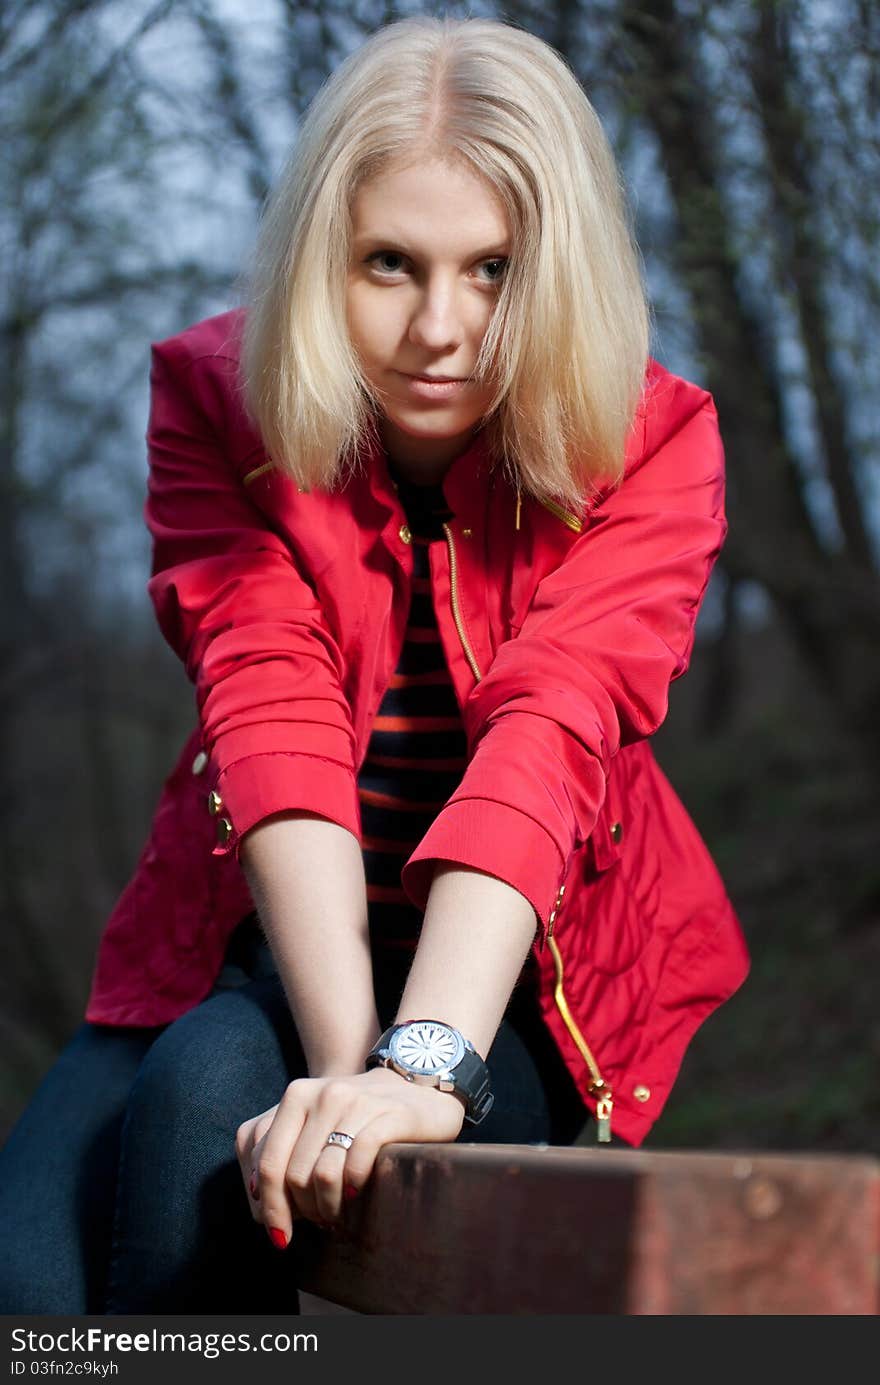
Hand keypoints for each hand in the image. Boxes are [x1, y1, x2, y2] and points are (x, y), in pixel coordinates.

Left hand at [235, 1066, 464, 1245]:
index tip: (279, 1235)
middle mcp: (322, 1094)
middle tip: (317, 1222)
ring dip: (327, 1206)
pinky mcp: (388, 1116)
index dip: (270, 1207)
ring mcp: (356, 1102)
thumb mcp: (312, 1124)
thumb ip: (280, 1152)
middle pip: (294, 1174)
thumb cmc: (355, 1119)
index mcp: (296, 1096)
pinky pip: (356, 1164)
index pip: (267, 1162)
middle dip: (302, 1211)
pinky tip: (355, 1193)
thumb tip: (258, 1199)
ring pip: (323, 1174)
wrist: (414, 1089)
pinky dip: (352, 1188)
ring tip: (335, 1214)